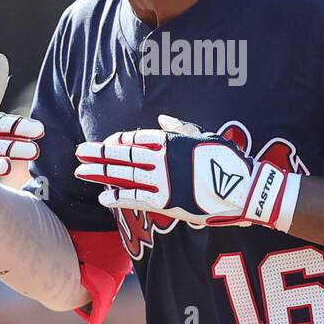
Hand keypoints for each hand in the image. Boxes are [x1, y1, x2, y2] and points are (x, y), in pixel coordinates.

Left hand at [74, 115, 300, 228]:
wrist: (244, 189)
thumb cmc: (227, 160)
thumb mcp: (204, 136)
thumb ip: (179, 129)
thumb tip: (161, 121)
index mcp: (171, 141)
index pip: (135, 139)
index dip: (116, 142)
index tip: (104, 143)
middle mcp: (162, 159)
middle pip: (122, 155)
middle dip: (99, 154)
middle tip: (79, 152)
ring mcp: (162, 180)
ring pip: (123, 176)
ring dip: (101, 173)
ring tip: (81, 171)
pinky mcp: (166, 202)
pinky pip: (135, 199)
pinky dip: (117, 198)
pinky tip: (102, 197)